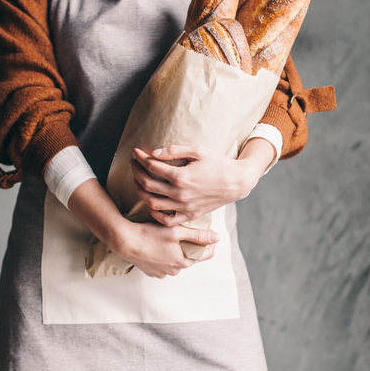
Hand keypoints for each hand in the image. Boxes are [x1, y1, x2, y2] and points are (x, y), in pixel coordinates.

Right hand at [113, 221, 218, 278]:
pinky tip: (159, 246)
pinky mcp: (151, 271)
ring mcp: (162, 272)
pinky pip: (164, 264)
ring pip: (176, 261)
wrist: (125, 242)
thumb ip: (198, 235)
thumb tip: (217, 237)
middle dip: (192, 245)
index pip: (205, 255)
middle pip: (190, 257)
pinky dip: (165, 256)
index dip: (209, 243)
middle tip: (188, 231)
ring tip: (172, 238)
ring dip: (177, 251)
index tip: (208, 233)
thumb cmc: (150, 235)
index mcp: (183, 261)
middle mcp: (174, 270)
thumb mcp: (176, 231)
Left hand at [130, 139, 274, 226]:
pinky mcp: (189, 215)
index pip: (152, 167)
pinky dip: (155, 213)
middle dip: (136, 172)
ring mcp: (184, 207)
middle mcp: (180, 194)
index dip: (141, 158)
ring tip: (138, 180)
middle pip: (147, 184)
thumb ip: (174, 150)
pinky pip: (166, 220)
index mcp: (181, 176)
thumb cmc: (218, 163)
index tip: (135, 152)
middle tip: (133, 163)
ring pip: (152, 203)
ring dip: (140, 191)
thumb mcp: (198, 150)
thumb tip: (154, 152)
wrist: (236, 182)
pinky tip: (150, 202)